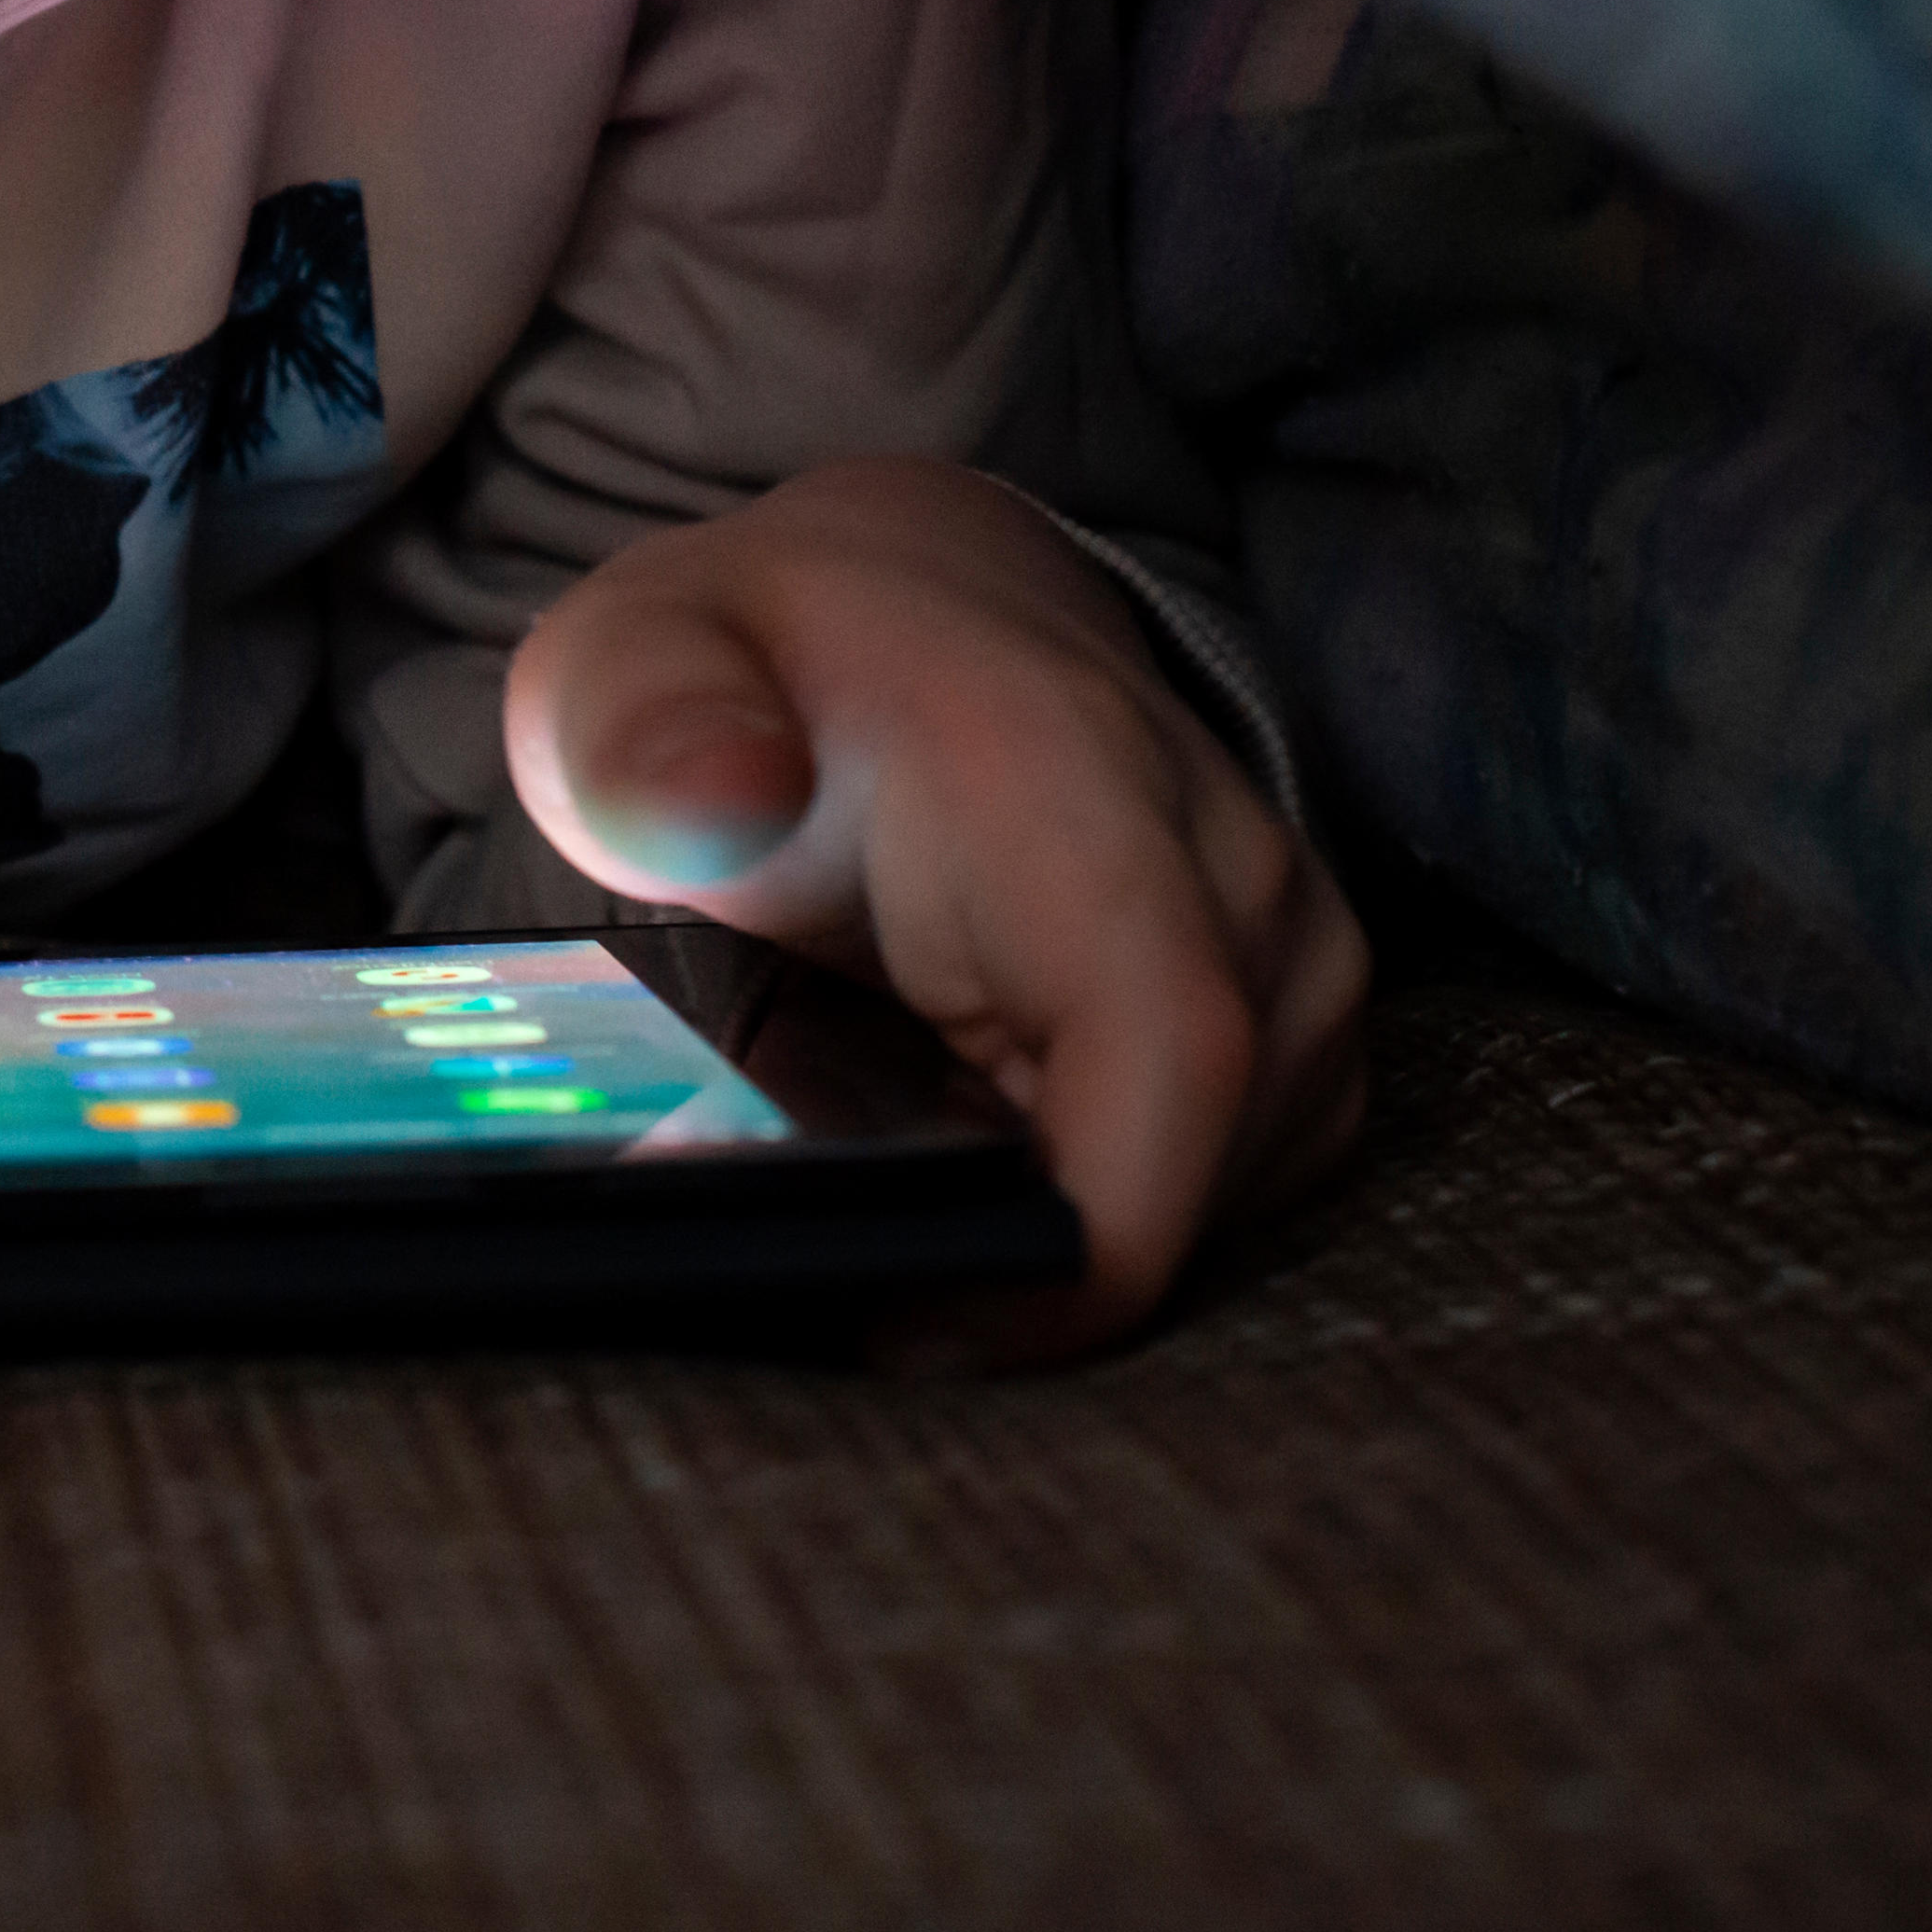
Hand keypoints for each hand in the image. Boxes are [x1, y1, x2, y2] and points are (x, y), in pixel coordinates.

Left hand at [505, 458, 1365, 1351]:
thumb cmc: (762, 660)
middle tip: (846, 1262)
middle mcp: (1228, 864)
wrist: (912, 604)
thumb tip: (711, 804)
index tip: (914, 1327)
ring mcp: (1291, 947)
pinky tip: (990, 1166)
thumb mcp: (631, 664)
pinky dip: (1108, 1204)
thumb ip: (640, 732)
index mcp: (1069, 784)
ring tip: (905, 1188)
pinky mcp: (1301, 1019)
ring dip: (1063, 1234)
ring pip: (1222, 1205)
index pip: (1171, 1049)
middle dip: (1025, 1262)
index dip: (1083, 1244)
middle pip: (1191, 1175)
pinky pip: (1235, 1187)